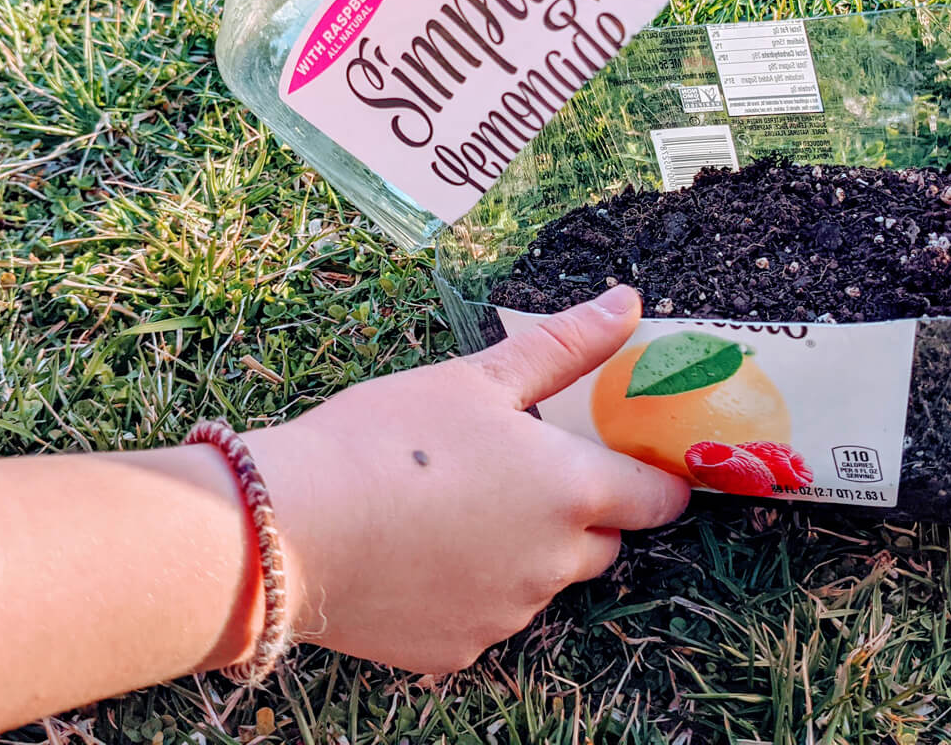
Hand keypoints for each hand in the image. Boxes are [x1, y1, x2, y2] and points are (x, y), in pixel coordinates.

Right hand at [246, 285, 689, 673]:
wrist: (292, 524)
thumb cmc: (388, 437)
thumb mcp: (480, 376)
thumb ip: (566, 344)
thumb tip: (627, 301)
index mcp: (571, 489)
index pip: (658, 498)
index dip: (651, 479)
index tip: (624, 462)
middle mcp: (554, 562)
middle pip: (602, 542)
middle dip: (578, 512)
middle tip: (517, 474)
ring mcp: (508, 614)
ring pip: (543, 581)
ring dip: (524, 551)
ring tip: (453, 507)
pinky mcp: (458, 650)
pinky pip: (487, 615)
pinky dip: (471, 589)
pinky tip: (420, 553)